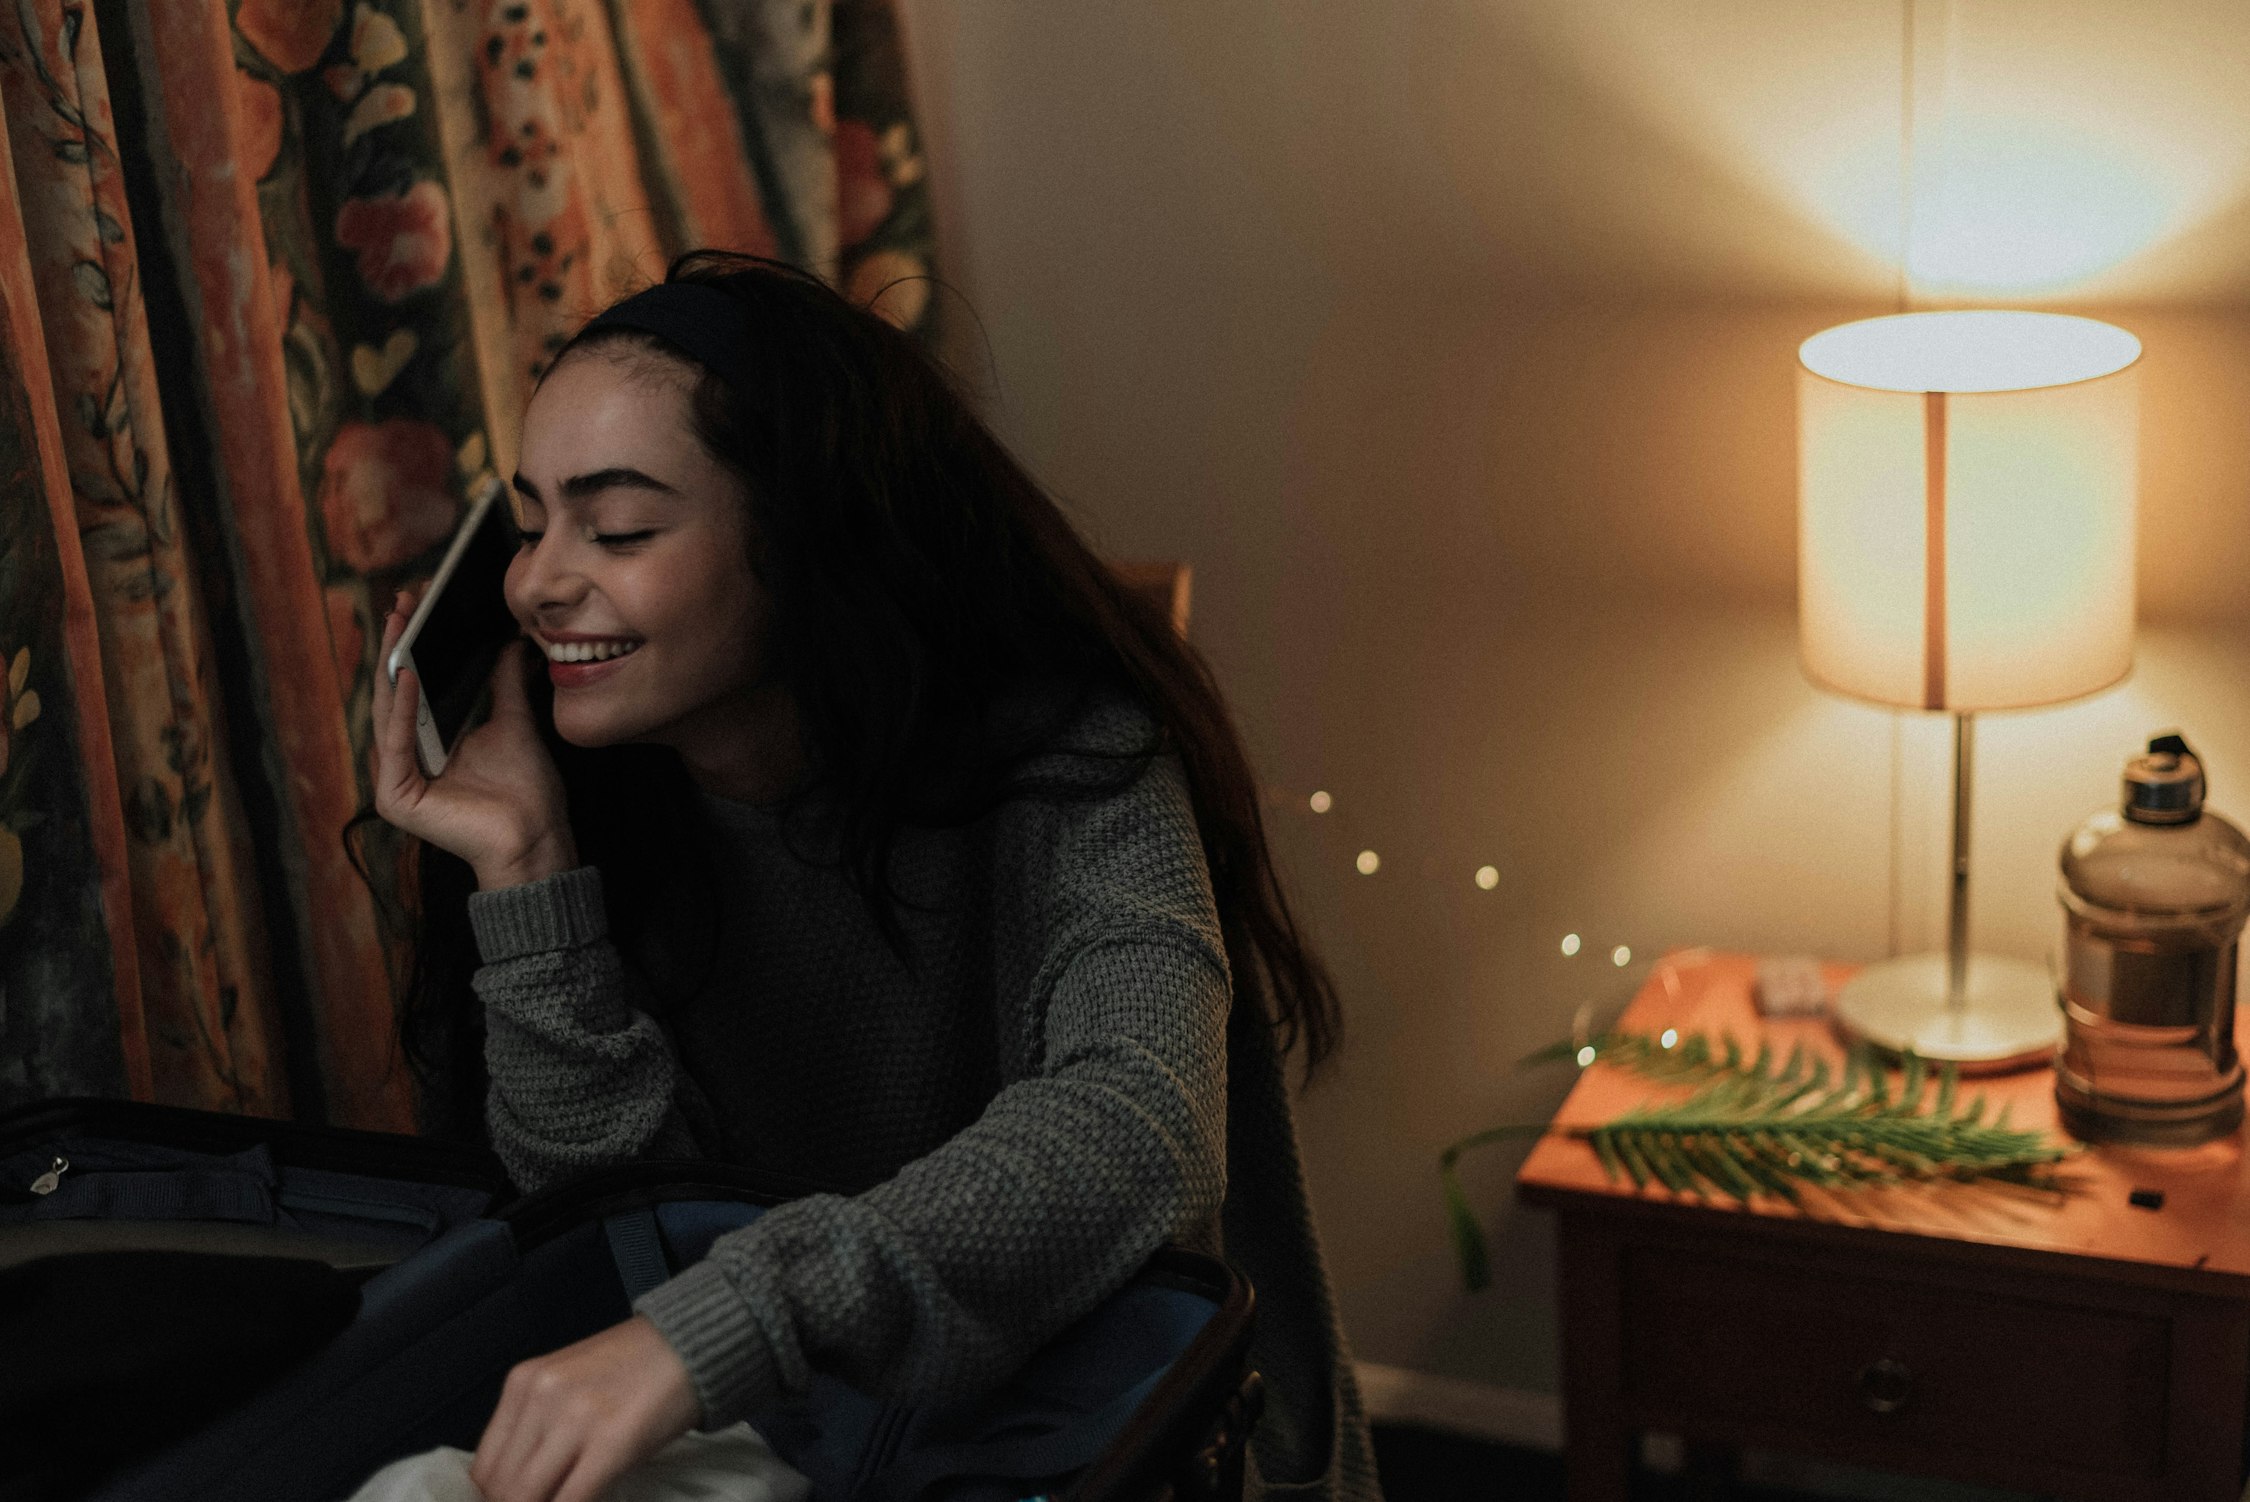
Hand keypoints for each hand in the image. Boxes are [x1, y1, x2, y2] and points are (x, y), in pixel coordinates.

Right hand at [371, 590, 578, 889]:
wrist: (537, 837)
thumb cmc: (526, 790)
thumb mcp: (513, 721)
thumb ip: (505, 684)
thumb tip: (509, 644)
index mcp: (427, 743)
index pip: (412, 685)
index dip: (412, 644)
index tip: (416, 603)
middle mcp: (405, 759)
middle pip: (396, 694)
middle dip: (399, 645)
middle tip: (402, 600)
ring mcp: (396, 780)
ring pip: (390, 712)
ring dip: (395, 666)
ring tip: (400, 623)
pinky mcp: (397, 798)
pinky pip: (396, 745)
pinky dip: (402, 709)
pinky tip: (408, 674)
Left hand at [468, 1316, 700, 1501]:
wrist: (692, 1342)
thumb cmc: (634, 1367)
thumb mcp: (568, 1384)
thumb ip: (538, 1425)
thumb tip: (517, 1487)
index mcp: (523, 1383)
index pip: (484, 1467)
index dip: (497, 1499)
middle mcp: (540, 1398)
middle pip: (502, 1488)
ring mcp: (575, 1420)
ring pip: (527, 1498)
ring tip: (566, 1501)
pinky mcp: (612, 1443)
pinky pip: (572, 1500)